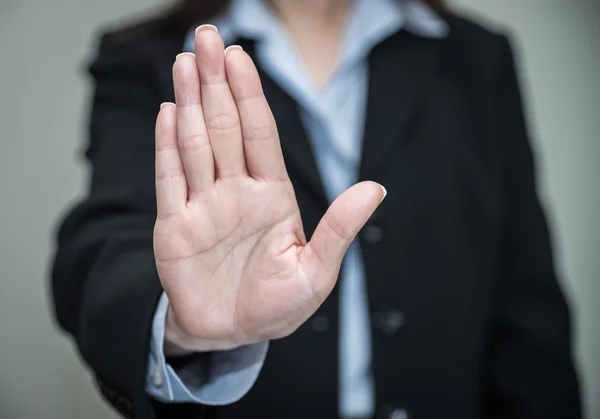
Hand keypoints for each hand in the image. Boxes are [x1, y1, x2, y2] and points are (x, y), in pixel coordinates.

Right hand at [154, 25, 385, 352]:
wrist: (231, 334)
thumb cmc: (276, 305)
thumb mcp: (316, 272)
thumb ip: (339, 229)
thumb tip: (376, 188)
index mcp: (272, 195)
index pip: (260, 134)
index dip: (251, 95)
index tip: (242, 57)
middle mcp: (235, 191)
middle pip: (226, 126)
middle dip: (216, 82)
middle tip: (208, 38)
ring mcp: (202, 205)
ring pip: (195, 143)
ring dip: (190, 103)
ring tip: (185, 62)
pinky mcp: (173, 225)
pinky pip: (170, 179)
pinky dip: (167, 147)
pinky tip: (169, 114)